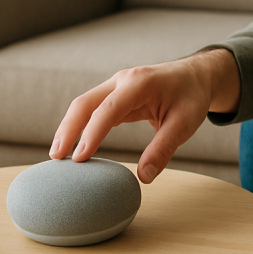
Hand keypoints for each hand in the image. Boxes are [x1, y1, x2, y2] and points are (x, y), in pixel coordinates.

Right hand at [49, 49, 239, 183]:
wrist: (196, 76)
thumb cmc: (191, 96)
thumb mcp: (185, 123)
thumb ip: (164, 149)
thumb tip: (144, 178)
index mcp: (140, 83)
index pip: (108, 109)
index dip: (91, 134)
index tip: (79, 158)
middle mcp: (123, 80)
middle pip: (85, 103)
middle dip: (68, 129)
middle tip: (56, 159)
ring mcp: (117, 85)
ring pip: (84, 105)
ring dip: (70, 128)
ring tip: (58, 156)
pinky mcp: (115, 94)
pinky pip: (93, 109)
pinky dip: (80, 126)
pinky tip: (73, 146)